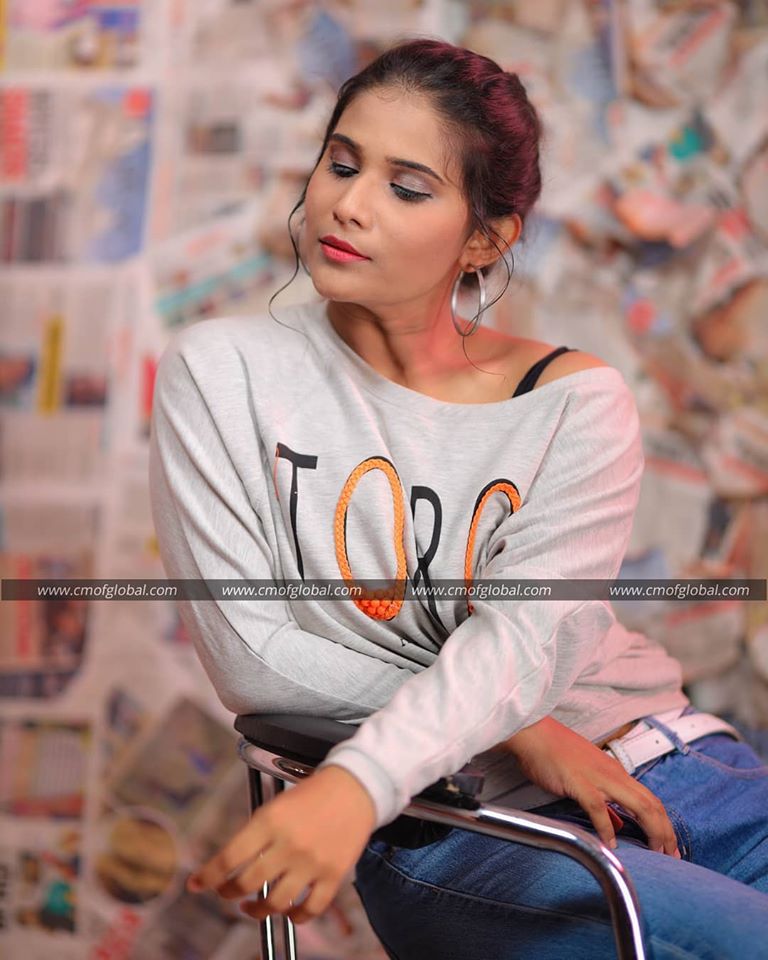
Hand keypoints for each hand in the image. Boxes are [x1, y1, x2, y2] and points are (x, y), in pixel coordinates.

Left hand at [186, 764, 376, 922]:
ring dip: (258, 910)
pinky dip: (296, 917)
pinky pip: (310, 909)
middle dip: (229, 893)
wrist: (356, 786)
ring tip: (252, 907)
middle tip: (225, 893)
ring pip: (276, 903)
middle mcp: (289, 844)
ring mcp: (311, 863)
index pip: (229, 857)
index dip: (208, 876)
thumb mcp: (277, 803)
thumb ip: (257, 833)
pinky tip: (289, 913)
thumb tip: (233, 863)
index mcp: (270, 821)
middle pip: (247, 883)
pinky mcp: (333, 875)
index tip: (196, 884)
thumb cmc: (314, 792)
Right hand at [497, 718, 680, 857]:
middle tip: (672, 855)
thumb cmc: (556, 754)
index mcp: (616, 773)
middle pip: (652, 805)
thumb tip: (618, 825)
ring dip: (652, 830)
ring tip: (656, 852)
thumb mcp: (587, 776)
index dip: (665, 824)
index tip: (670, 846)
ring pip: (638, 805)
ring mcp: (598, 778)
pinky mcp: (579, 783)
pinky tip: (609, 843)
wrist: (535, 734)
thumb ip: (605, 802)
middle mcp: (614, 775)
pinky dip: (606, 827)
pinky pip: (598, 808)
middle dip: (666, 832)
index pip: (651, 800)